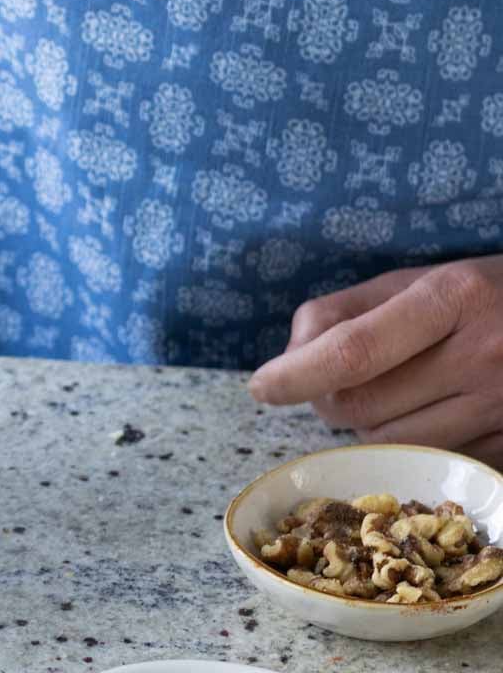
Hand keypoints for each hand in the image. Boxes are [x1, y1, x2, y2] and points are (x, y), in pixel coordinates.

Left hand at [248, 258, 502, 465]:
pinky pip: (432, 460)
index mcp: (452, 298)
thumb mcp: (416, 280)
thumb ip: (343, 312)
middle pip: (362, 406)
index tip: (259, 388)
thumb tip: (290, 359)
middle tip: (334, 380)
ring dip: (365, 426)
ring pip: (391, 442)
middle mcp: (483, 355)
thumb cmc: (482, 294)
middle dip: (328, 398)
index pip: (353, 351)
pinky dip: (409, 444)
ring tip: (386, 394)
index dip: (296, 375)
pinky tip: (424, 414)